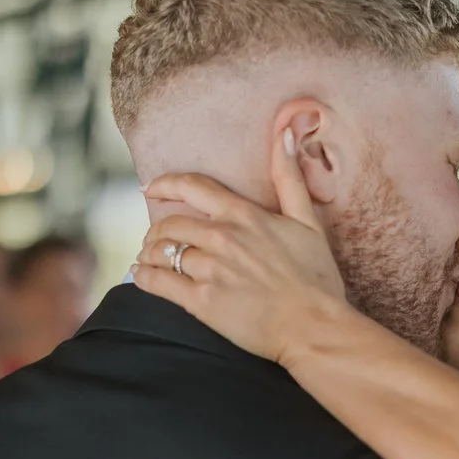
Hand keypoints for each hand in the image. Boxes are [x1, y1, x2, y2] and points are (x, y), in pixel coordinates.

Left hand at [130, 128, 347, 364]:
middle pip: (171, 223)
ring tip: (148, 259)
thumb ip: (290, 177)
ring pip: (162, 251)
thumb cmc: (316, 278)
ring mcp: (210, 269)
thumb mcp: (309, 221)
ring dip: (149, 253)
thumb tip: (287, 131)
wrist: (314, 327)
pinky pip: (159, 282)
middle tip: (155, 239)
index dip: (166, 184)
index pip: (193, 187)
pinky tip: (142, 276)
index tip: (150, 188)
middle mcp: (222, 237)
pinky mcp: (202, 301)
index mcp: (244, 215)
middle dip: (157, 230)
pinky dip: (144, 277)